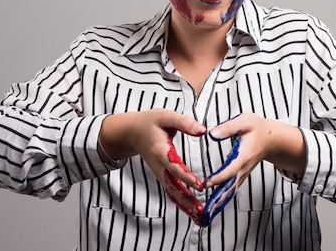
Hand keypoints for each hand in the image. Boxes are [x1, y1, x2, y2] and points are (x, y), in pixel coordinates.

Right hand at [99, 109, 206, 224]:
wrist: (132, 132)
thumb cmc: (151, 122)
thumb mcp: (166, 116)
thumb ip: (185, 123)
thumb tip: (203, 130)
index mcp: (160, 151)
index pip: (174, 166)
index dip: (186, 176)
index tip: (199, 186)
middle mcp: (159, 167)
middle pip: (173, 187)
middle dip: (187, 200)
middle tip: (202, 212)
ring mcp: (160, 174)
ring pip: (173, 194)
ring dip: (186, 206)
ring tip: (201, 218)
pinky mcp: (163, 177)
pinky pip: (173, 193)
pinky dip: (183, 204)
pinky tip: (194, 213)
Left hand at [201, 113, 305, 224]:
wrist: (271, 139)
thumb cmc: (257, 128)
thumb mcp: (244, 121)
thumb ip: (228, 128)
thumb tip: (212, 134)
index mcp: (245, 154)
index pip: (232, 168)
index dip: (221, 176)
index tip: (208, 182)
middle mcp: (245, 167)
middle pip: (231, 185)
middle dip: (219, 197)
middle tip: (207, 210)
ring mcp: (244, 173)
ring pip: (231, 189)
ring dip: (220, 202)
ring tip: (208, 213)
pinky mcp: (241, 175)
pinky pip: (232, 188)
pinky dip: (223, 198)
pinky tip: (215, 206)